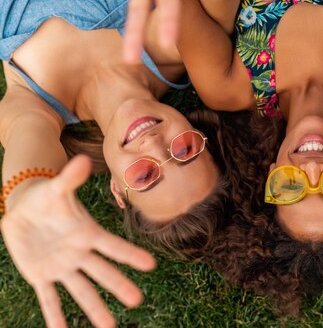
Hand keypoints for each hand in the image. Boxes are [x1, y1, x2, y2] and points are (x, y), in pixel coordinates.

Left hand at [0, 156, 155, 327]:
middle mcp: (80, 253)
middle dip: (118, 286)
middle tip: (136, 301)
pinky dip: (55, 315)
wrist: (24, 211)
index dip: (130, 255)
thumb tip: (82, 159)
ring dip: (95, 309)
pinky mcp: (42, 276)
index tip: (150, 265)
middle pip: (102, 272)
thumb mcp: (56, 189)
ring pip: (81, 290)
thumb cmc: (46, 198)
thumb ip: (69, 178)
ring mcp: (63, 267)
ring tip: (109, 327)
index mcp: (87, 233)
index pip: (112, 246)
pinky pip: (50, 298)